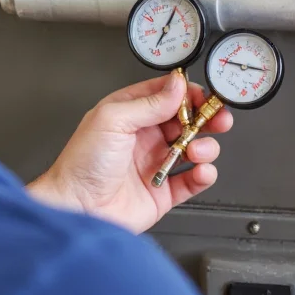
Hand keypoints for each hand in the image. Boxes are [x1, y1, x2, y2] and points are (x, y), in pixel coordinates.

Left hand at [26, 72, 232, 233]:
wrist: (76, 208)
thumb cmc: (82, 164)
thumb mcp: (113, 119)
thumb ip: (149, 103)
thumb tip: (177, 85)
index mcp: (130, 113)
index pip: (167, 95)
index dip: (188, 93)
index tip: (204, 96)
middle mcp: (144, 136)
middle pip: (186, 120)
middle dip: (205, 118)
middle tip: (217, 119)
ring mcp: (155, 163)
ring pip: (194, 148)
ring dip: (204, 146)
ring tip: (197, 150)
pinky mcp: (163, 191)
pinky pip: (193, 180)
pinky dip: (204, 175)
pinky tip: (200, 171)